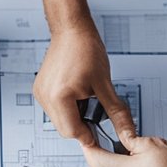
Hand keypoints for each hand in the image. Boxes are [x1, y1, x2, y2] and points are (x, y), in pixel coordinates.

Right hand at [34, 21, 136, 145]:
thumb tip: (126, 131)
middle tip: (96, 111)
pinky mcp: (40, 90)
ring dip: (74, 116)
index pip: (73, 132)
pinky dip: (67, 107)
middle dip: (82, 125)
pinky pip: (54, 109)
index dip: (89, 136)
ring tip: (85, 97)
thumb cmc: (85, 49)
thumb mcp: (105, 84)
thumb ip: (116, 112)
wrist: (71, 30)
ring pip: (59, 120)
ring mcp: (41, 94)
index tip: (100, 135)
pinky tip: (76, 93)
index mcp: (60, 97)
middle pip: (65, 129)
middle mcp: (46, 97)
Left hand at [80, 134, 166, 166]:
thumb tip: (122, 133)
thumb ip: (130, 137)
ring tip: (120, 137)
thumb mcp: (150, 144)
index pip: (90, 152)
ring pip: (108, 164)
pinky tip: (130, 150)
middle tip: (103, 127)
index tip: (88, 125)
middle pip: (97, 159)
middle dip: (100, 142)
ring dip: (111, 150)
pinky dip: (121, 158)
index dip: (87, 137)